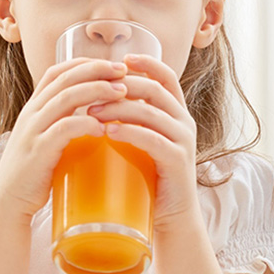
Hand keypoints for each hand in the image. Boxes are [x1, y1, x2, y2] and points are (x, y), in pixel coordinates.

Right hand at [0, 58, 128, 218]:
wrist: (8, 200)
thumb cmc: (34, 172)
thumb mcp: (45, 139)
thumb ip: (63, 125)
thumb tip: (97, 118)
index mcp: (34, 108)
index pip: (57, 72)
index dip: (83, 63)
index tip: (111, 64)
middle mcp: (32, 114)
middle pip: (64, 79)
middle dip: (95, 70)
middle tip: (123, 70)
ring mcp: (33, 131)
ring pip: (65, 99)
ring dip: (96, 91)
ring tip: (121, 92)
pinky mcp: (38, 152)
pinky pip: (63, 130)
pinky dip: (84, 124)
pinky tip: (103, 127)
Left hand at [87, 54, 199, 229]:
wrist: (169, 215)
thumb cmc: (147, 174)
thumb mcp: (139, 139)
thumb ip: (126, 119)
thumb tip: (90, 98)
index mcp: (175, 112)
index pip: (167, 76)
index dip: (147, 63)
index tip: (122, 57)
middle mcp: (183, 122)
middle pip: (154, 90)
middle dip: (121, 85)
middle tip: (90, 90)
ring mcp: (183, 141)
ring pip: (151, 113)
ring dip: (118, 108)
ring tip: (91, 111)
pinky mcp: (178, 162)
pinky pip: (155, 140)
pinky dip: (131, 133)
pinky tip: (109, 132)